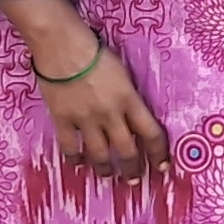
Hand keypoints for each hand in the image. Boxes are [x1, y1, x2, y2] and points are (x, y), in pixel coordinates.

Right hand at [0, 0, 168, 179]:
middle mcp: (110, 114)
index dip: (159, 154)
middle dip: (133, 169)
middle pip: (127, 151)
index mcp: (129, 99)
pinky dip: (75, 159)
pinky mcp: (63, 120)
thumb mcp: (122, 72)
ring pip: (100, 155)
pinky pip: (70, 148)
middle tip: (133, 179)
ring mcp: (86, 119)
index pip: (151, 134)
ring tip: (107, 175)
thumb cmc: (93, 50)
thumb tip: (134, 115)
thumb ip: (128, 95)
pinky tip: (78, 163)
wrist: (61, 44)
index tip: (162, 167)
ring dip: (106, 170)